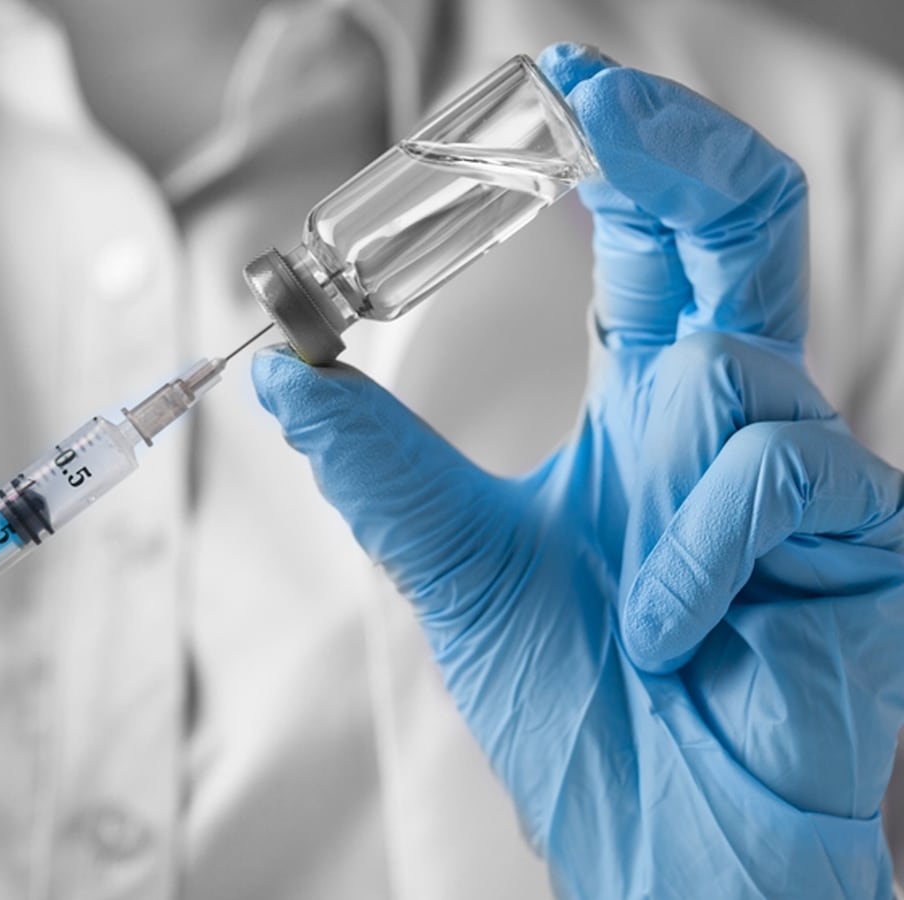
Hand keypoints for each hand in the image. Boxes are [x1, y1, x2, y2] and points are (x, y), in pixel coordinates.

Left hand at [253, 44, 903, 897]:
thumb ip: (382, 463)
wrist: (662, 845)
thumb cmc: (582, 708)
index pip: (658, 241)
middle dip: (676, 149)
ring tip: (631, 591)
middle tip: (597, 102)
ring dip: (659, 470)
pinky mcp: (863, 540)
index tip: (557, 91)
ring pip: (735, 367)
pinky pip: (775, 475)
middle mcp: (735, 419)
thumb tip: (282, 374)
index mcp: (650, 408)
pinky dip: (698, 551)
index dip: (624, 153)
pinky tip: (678, 625)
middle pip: (745, 227)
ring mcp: (808, 475)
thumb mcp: (454, 565)